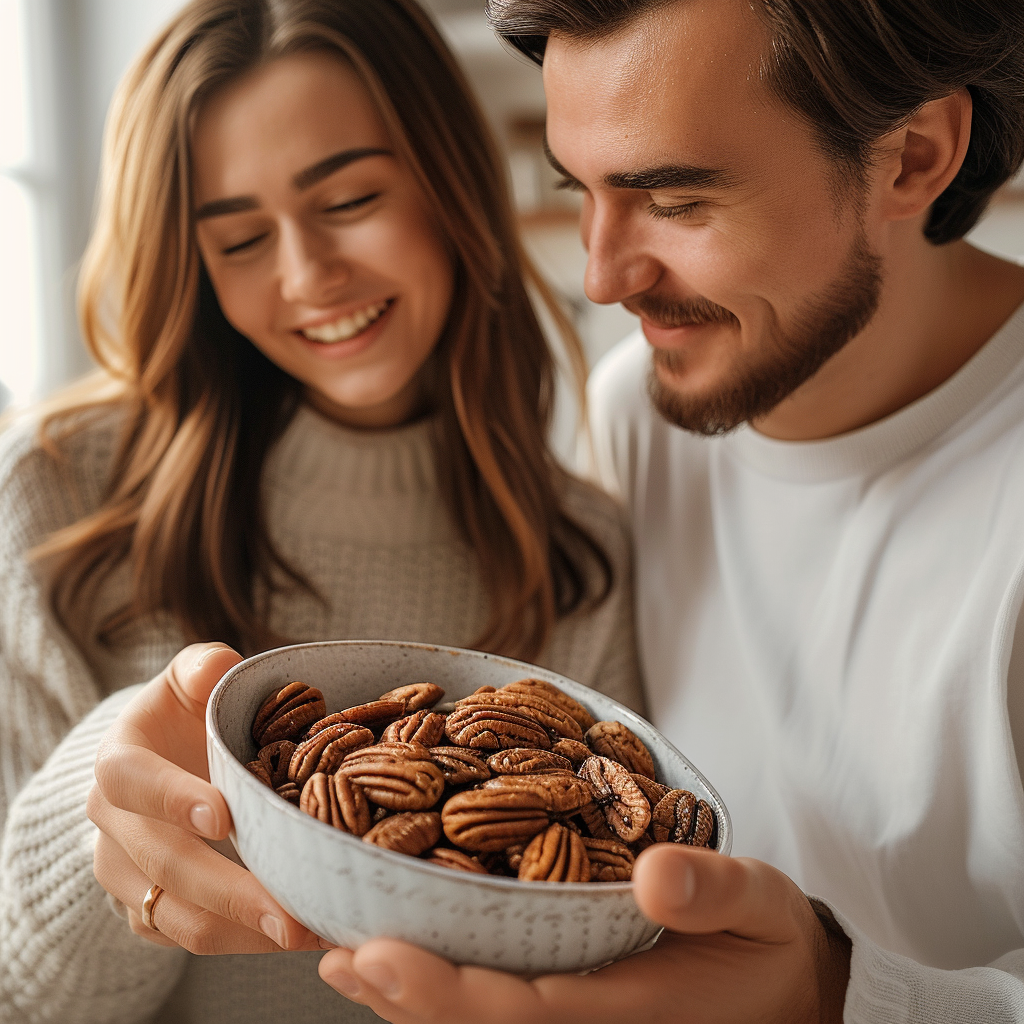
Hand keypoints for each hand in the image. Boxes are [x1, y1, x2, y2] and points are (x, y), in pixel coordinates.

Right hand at [88, 642, 321, 953]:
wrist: (159, 760)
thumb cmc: (184, 715)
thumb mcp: (188, 679)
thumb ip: (201, 667)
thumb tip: (219, 666)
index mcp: (118, 764)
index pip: (133, 781)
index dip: (172, 798)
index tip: (222, 816)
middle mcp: (114, 827)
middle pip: (166, 866)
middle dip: (231, 891)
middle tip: (289, 914)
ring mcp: (128, 876)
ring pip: (177, 916)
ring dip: (242, 931)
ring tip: (306, 934)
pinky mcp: (148, 912)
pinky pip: (189, 938)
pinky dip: (241, 942)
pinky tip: (294, 935)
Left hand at [318, 844, 850, 1023]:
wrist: (789, 992)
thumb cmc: (768, 945)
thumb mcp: (762, 907)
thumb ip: (715, 891)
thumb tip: (654, 872)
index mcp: (627, 1012)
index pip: (522, 1012)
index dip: (445, 992)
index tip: (379, 956)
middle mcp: (586, 1023)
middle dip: (402, 996)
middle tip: (331, 953)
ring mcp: (574, 1018)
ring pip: (476, 1021)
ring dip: (402, 996)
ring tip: (334, 955)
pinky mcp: (570, 1003)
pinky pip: (494, 1003)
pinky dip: (433, 984)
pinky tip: (386, 956)